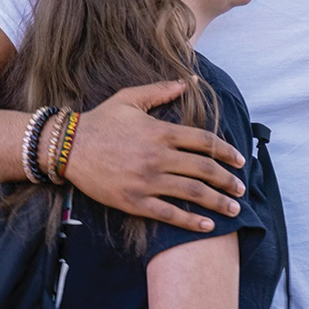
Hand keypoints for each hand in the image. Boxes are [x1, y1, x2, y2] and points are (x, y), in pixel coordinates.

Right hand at [63, 80, 246, 232]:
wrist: (67, 147)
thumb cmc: (100, 121)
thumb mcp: (129, 98)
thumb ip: (160, 90)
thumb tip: (187, 83)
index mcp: (161, 131)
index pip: (204, 141)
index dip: (226, 151)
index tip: (240, 160)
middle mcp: (159, 156)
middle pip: (204, 169)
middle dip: (228, 181)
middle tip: (241, 190)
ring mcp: (147, 180)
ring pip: (192, 193)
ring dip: (217, 202)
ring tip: (233, 210)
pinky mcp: (134, 200)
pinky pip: (168, 214)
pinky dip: (190, 221)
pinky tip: (207, 226)